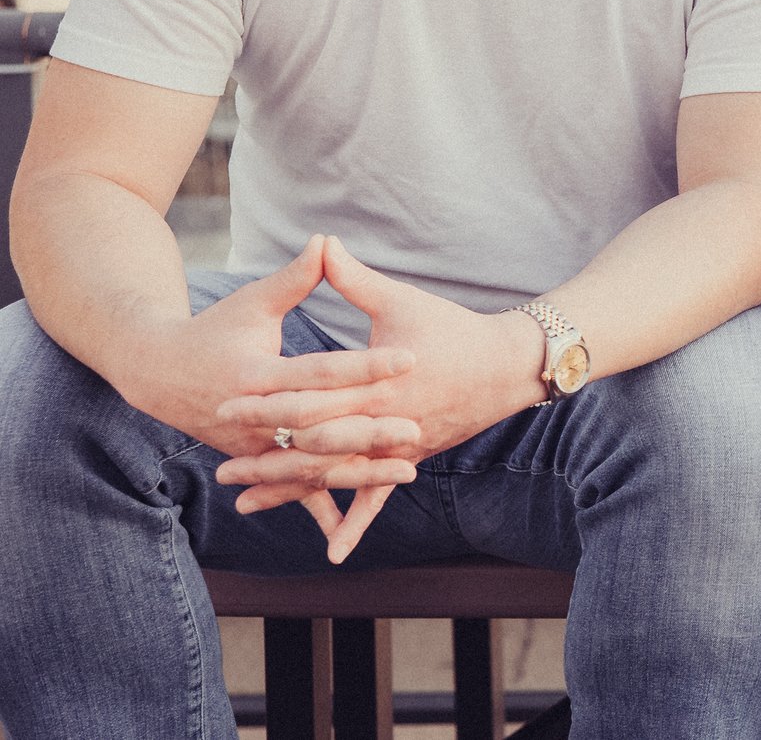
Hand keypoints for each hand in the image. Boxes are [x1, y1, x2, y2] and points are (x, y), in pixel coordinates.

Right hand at [114, 236, 423, 554]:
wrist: (159, 375)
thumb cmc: (213, 329)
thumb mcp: (253, 302)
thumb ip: (295, 277)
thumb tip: (325, 239)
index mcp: (258, 375)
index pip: (322, 369)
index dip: (366, 363)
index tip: (410, 357)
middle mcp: (254, 419)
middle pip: (322, 426)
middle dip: (370, 428)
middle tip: (420, 426)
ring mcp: (253, 447)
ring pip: (313, 466)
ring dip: (359, 471)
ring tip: (410, 469)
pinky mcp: (255, 463)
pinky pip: (294, 491)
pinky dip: (320, 510)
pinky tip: (348, 535)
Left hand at [213, 238, 546, 560]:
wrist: (506, 366)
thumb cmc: (452, 328)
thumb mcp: (400, 300)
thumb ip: (354, 279)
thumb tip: (322, 242)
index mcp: (376, 383)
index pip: (311, 397)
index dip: (267, 404)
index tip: (226, 408)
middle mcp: (384, 422)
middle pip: (314, 446)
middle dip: (266, 458)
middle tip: (221, 470)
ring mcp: (396, 446)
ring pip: (335, 475)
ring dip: (290, 491)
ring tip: (243, 503)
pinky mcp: (408, 458)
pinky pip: (377, 495)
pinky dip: (355, 522)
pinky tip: (332, 551)